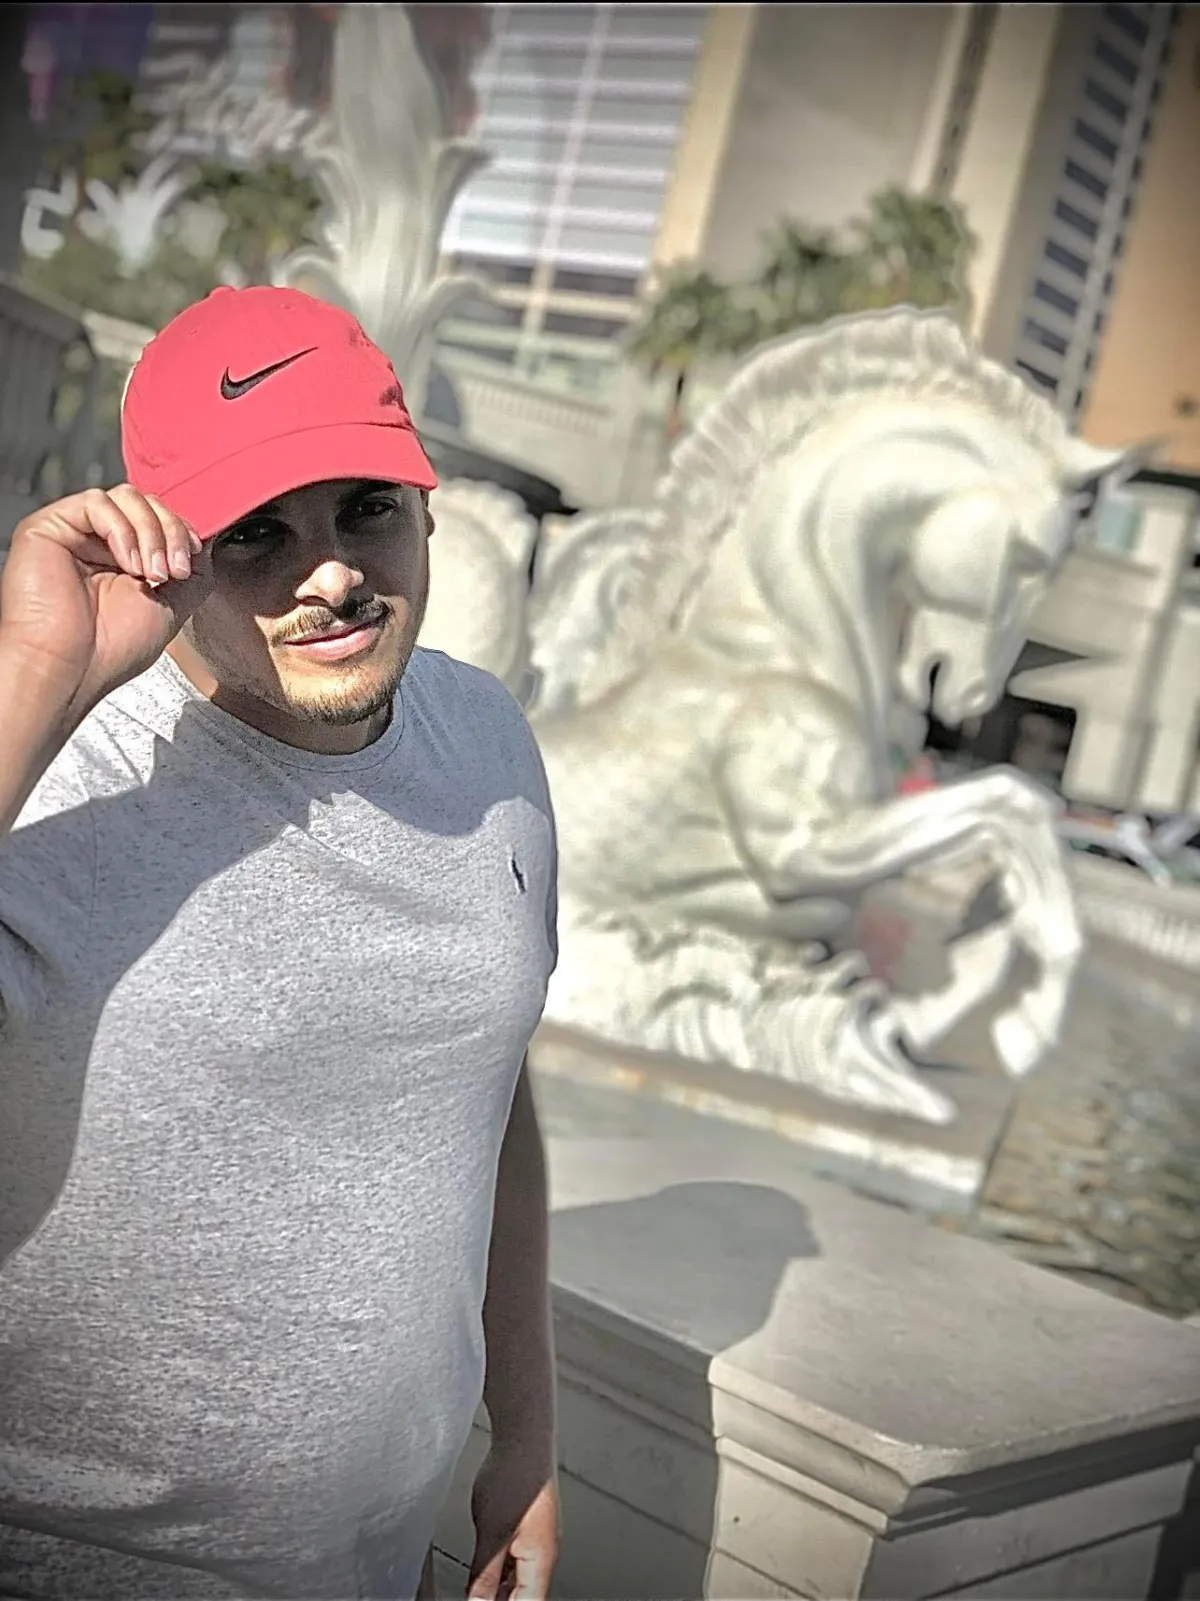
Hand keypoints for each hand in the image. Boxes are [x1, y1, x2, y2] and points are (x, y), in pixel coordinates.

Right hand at [0, 485, 211, 716]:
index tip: (190, 565)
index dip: (182, 534)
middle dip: (172, 534)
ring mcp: (73, 533)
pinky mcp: (48, 527)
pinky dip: (123, 529)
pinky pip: (97, 502)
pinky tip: (127, 564)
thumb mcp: (171, 607)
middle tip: (175, 573)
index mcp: (124, 560)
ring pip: (127, 498)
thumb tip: (206, 540)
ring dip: (152, 532)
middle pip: (148, 505)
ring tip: (151, 574)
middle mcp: (97, 543)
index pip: (160, 521)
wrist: (71, 669)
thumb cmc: (111, 650)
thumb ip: (193, 572)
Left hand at [469, 1443, 558, 1600]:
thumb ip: (483, 1574)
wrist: (524, 1436)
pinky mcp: (528, 1524)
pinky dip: (499, 1569)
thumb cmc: (516, 1475)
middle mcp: (544, 1551)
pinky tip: (481, 1568)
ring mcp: (537, 1537)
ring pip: (518, 1577)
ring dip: (498, 1588)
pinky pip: (515, 1557)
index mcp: (541, 1559)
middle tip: (475, 1600)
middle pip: (524, 1594)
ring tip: (474, 1591)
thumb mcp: (491, 1533)